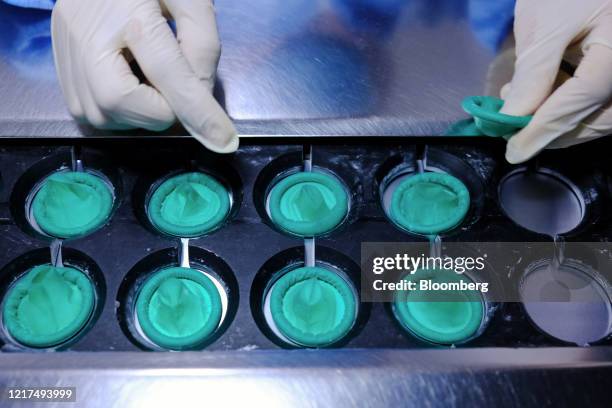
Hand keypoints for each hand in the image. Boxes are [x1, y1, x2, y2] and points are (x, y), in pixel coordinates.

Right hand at [51, 0, 237, 152]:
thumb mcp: (191, 0)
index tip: (222, 139)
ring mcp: (67, 48)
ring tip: (147, 78)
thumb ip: (202, 46)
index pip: (169, 75)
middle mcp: (89, 33)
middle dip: (157, 109)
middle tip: (171, 85)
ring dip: (136, 112)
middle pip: (119, 104)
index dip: (197, 112)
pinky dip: (114, 110)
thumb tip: (202, 99)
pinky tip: (126, 80)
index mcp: (130, 11)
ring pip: (101, 115)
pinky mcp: (57, 59)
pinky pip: (85, 109)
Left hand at [500, 0, 611, 163]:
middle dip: (553, 131)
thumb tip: (513, 118)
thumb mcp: (546, 24)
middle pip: (599, 117)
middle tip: (514, 132)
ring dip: (558, 119)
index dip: (544, 130)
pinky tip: (537, 95)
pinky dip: (567, 104)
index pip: (581, 101)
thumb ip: (534, 73)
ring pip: (600, 114)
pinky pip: (599, 99)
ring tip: (517, 106)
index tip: (514, 151)